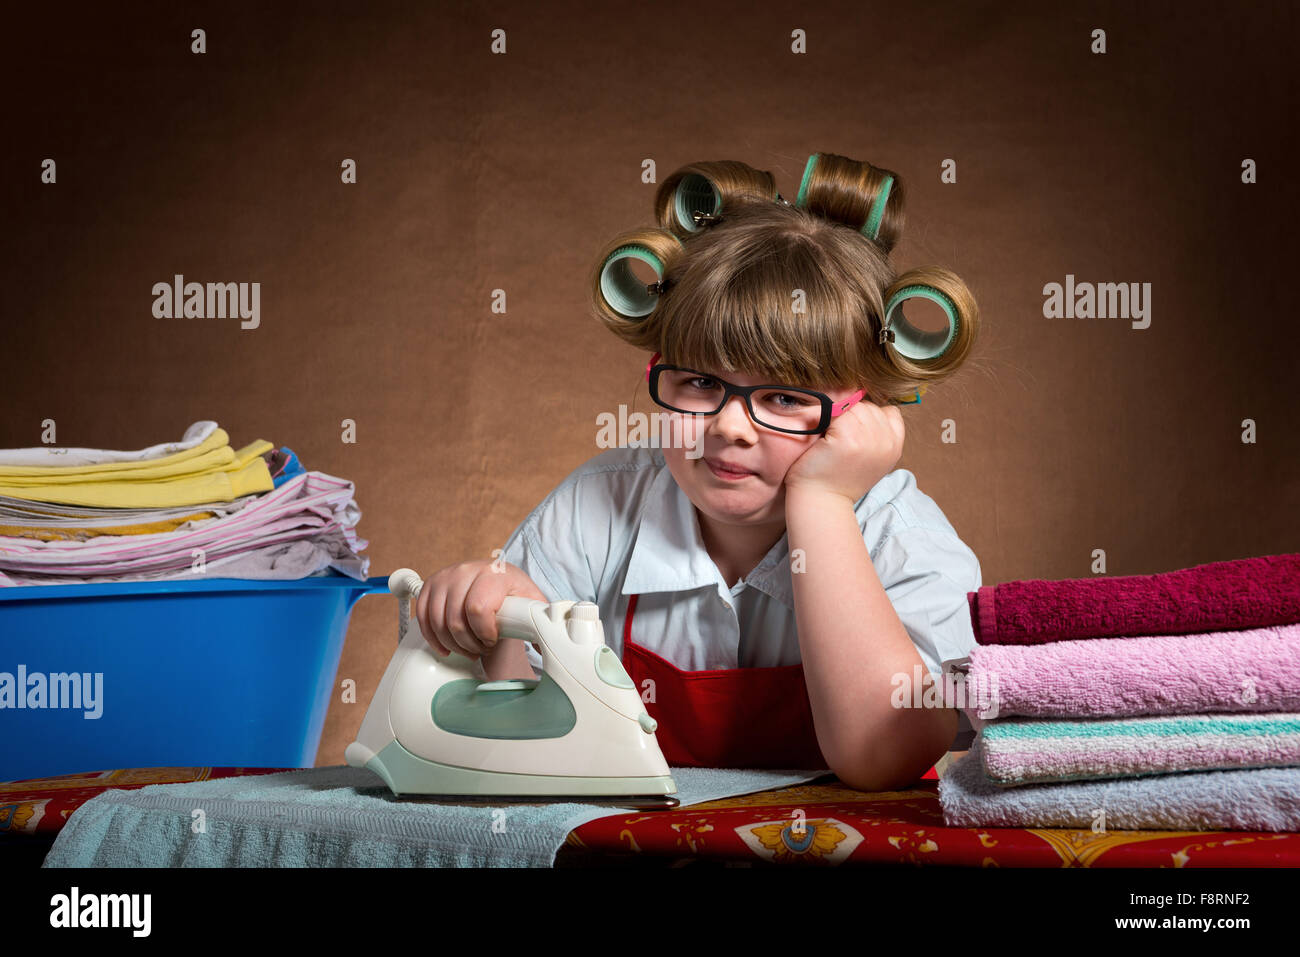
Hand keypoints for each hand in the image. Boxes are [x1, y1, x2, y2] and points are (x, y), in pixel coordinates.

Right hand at [415, 560, 546, 658]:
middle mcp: (466, 570)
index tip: (492, 640)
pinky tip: (447, 646)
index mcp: (494, 572)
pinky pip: (422, 617)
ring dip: (453, 644)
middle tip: (481, 649)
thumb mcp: (532, 602)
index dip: (484, 633)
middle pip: (456, 620)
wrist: (497, 576)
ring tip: (468, 648)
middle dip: (469, 644)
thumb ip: (542, 621)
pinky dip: (433, 637)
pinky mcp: (431, 585)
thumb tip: (552, 644)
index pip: (478, 609)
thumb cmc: (514, 592)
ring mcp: (446, 576)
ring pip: (437, 622)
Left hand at [782, 401, 904, 504]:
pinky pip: (838, 412)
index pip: (890, 412)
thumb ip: (877, 436)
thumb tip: (868, 407)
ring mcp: (868, 439)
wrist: (822, 501)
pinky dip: (828, 423)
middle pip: (870, 407)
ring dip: (840, 418)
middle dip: (853, 418)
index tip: (856, 435)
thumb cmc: (840, 479)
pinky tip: (825, 442)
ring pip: (855, 407)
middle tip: (840, 442)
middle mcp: (886, 442)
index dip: (870, 418)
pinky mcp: (847, 437)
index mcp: (895, 447)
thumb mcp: (872, 459)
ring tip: (833, 442)